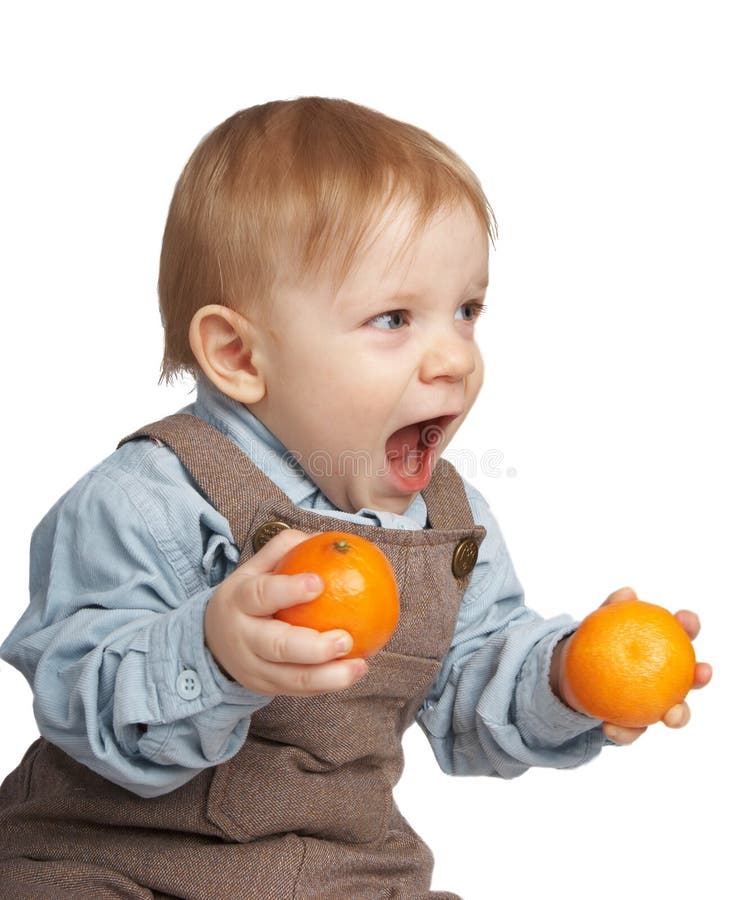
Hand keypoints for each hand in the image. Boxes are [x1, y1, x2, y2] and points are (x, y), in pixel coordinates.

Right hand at [204, 528, 367, 695]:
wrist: (211, 642)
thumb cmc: (247, 597)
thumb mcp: (254, 569)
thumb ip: (286, 549)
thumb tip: (327, 538)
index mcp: (239, 600)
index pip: (261, 595)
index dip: (289, 590)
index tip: (320, 582)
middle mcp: (243, 637)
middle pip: (277, 646)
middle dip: (313, 647)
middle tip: (346, 638)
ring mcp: (253, 668)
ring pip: (291, 678)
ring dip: (329, 676)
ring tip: (361, 665)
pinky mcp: (265, 688)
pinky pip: (299, 690)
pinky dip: (327, 685)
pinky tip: (355, 672)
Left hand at [552, 587, 712, 744]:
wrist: (572, 675)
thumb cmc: (596, 644)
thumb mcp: (597, 625)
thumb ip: (610, 609)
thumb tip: (627, 593)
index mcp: (661, 648)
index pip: (681, 634)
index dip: (689, 626)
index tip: (686, 620)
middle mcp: (666, 678)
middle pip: (691, 679)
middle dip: (701, 677)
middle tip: (701, 672)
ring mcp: (653, 703)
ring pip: (674, 712)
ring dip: (678, 715)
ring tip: (670, 715)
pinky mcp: (634, 725)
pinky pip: (632, 731)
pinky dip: (623, 732)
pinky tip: (608, 727)